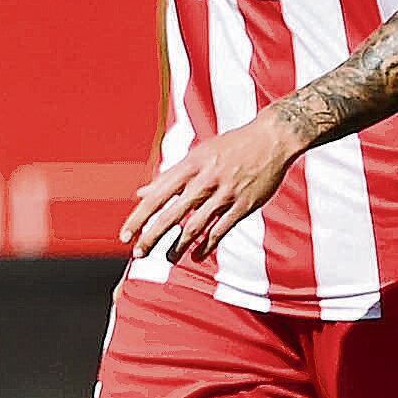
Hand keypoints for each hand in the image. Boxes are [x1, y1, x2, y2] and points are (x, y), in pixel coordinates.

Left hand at [121, 113, 307, 264]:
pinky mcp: (243, 205)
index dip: (138, 217)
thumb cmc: (231, 146)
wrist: (272, 138)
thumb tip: (142, 192)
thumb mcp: (197, 155)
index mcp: (190, 166)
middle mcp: (205, 180)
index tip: (124, 235)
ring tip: (167, 259)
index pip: (156, 196)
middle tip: (138, 252)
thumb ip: (169, 177)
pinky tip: (197, 256)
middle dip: (152, 236)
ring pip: (195, 226)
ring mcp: (225, 194)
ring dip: (178, 246)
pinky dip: (207, 245)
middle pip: (171, 215)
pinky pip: (221, 230)